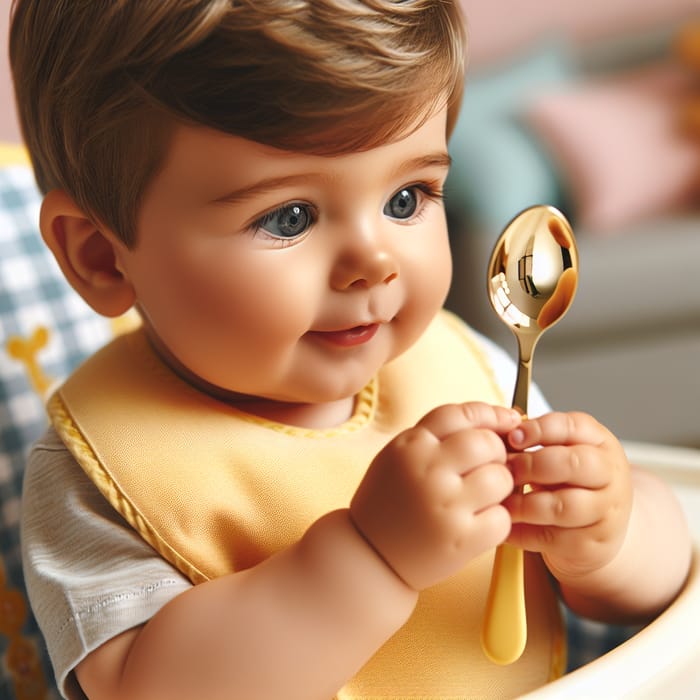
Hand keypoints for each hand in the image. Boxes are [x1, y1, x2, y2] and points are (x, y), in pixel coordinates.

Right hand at [350, 402, 520, 590]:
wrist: (369, 555)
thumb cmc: (391, 501)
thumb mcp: (399, 455)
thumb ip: (438, 436)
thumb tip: (499, 420)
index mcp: (411, 445)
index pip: (461, 414)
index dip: (491, 414)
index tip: (508, 421)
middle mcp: (427, 470)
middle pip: (487, 443)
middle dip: (497, 453)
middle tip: (488, 467)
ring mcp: (445, 505)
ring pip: (501, 479)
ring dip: (500, 487)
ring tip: (482, 497)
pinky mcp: (461, 540)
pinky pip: (502, 518)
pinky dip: (496, 520)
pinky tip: (477, 523)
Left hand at [504, 411, 632, 581]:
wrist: (598, 531)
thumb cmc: (570, 482)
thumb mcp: (562, 452)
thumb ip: (537, 440)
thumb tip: (498, 433)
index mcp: (600, 442)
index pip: (573, 427)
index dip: (539, 429)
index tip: (512, 437)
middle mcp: (610, 476)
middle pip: (572, 464)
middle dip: (530, 465)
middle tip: (505, 470)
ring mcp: (605, 513)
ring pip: (562, 506)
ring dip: (523, 503)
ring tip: (501, 499)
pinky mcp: (590, 546)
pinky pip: (550, 537)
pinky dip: (520, 531)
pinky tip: (504, 522)